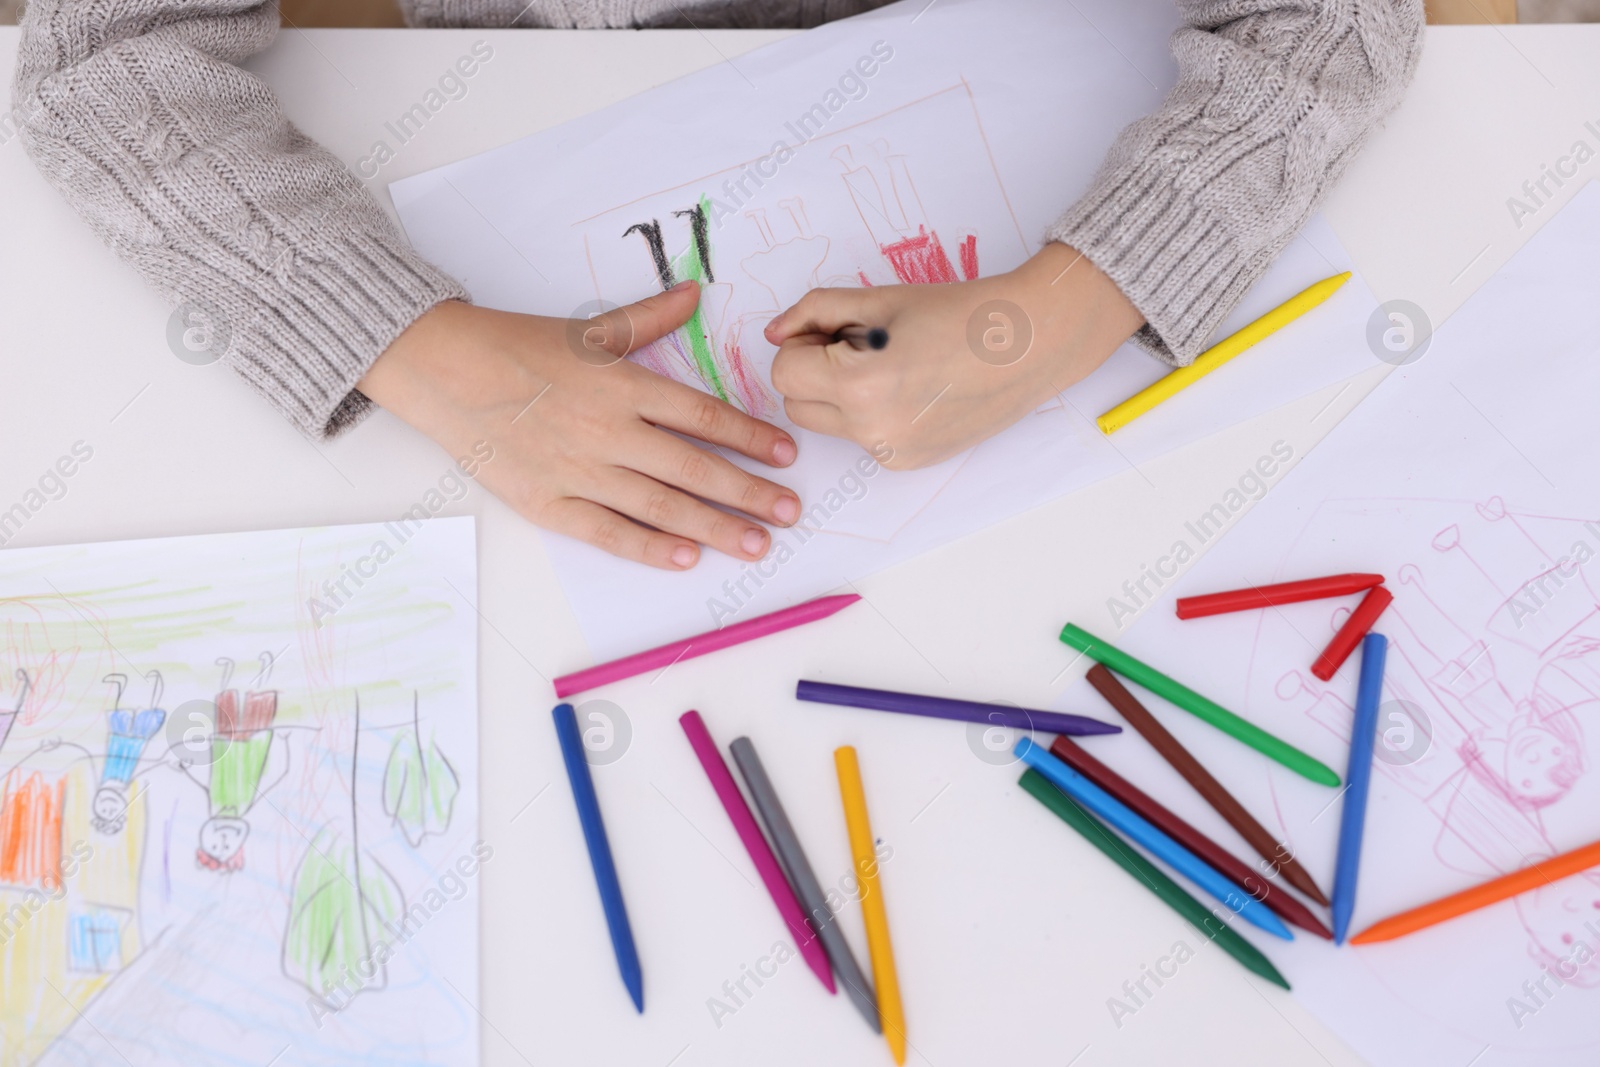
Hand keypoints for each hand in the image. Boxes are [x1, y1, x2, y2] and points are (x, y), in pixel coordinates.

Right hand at [359, 284, 800, 569]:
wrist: (442, 369)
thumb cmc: (515, 346)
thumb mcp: (588, 330)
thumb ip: (647, 319)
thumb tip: (694, 294)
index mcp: (623, 387)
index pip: (703, 417)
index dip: (750, 437)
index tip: (785, 455)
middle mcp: (610, 432)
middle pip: (694, 468)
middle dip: (749, 493)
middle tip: (789, 512)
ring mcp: (580, 471)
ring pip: (661, 506)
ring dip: (714, 527)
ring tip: (757, 543)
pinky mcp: (549, 503)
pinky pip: (608, 531)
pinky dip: (648, 547)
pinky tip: (685, 558)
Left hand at [765, 243, 1143, 468]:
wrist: (1031, 344)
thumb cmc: (961, 313)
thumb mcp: (880, 298)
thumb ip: (816, 311)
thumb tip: (773, 332)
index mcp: (860, 384)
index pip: (783, 372)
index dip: (801, 343)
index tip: (834, 329)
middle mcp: (872, 429)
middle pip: (796, 405)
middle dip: (812, 373)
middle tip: (858, 343)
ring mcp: (892, 453)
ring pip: (827, 425)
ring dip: (837, 396)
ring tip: (889, 365)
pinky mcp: (909, 463)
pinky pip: (862, 439)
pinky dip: (870, 415)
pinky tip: (912, 388)